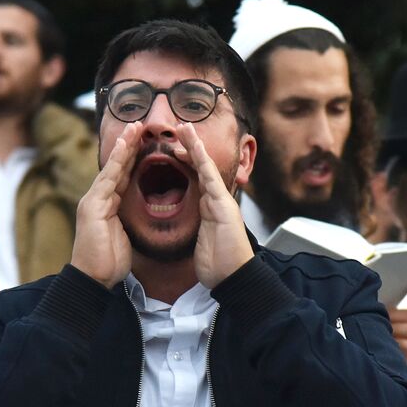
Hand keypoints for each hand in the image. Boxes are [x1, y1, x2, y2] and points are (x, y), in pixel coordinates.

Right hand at [70, 122, 140, 287]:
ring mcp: (93, 201)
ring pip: (111, 168)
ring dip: (123, 146)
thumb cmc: (108, 263)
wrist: (93, 279)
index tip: (142, 142)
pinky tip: (126, 146)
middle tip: (139, 125)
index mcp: (105, 206)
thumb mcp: (122, 237)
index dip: (131, 159)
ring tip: (134, 128)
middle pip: (115, 167)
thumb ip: (126, 221)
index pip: (120, 177)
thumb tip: (136, 216)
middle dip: (127, 146)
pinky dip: (117, 161)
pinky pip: (108, 178)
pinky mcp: (93, 206)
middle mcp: (97, 199)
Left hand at [174, 122, 252, 287]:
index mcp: (210, 209)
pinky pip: (211, 179)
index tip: (173, 148)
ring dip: (195, 146)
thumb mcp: (202, 242)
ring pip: (206, 167)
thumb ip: (198, 229)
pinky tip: (194, 146)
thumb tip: (192, 227)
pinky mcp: (224, 206)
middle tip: (178, 127)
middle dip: (190, 146)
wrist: (233, 278)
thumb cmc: (219, 266)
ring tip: (184, 127)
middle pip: (202, 167)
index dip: (186, 161)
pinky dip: (202, 161)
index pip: (196, 178)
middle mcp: (217, 201)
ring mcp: (222, 202)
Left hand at [389, 281, 406, 382]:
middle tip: (381, 317)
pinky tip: (394, 344)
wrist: (401, 382)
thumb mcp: (392, 336)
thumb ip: (388, 323)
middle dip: (397, 316)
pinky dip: (404, 345)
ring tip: (386, 331)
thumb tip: (373, 309)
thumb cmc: (394, 355)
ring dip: (399, 330)